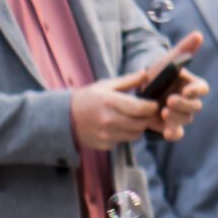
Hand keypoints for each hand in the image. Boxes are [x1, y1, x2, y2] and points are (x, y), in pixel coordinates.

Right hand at [74, 32, 203, 149]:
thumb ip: (128, 81)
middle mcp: (108, 119)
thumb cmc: (88, 98)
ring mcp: (106, 134)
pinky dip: (125, 135)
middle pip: (141, 123)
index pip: (141, 108)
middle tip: (144, 113)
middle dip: (146, 118)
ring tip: (131, 119)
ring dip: (137, 128)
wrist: (64, 117)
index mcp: (109, 101)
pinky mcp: (104, 144)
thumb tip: (146, 73)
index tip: (153, 104)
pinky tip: (118, 127)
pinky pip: (124, 141)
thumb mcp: (105, 85)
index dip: (152, 107)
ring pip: (135, 135)